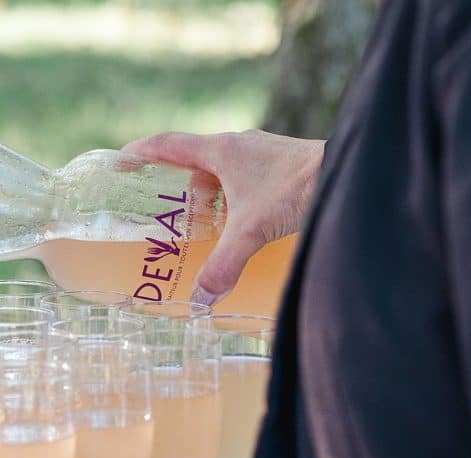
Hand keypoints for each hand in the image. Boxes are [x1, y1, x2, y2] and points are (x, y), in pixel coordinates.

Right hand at [123, 129, 324, 306]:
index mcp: (222, 150)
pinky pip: (248, 183)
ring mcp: (264, 155)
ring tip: (212, 233)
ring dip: (215, 202)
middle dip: (183, 195)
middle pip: (197, 167)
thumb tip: (200, 299)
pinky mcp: (284, 167)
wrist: (349, 174)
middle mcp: (240, 146)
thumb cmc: (298, 188)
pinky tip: (247, 229)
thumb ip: (223, 264)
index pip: (167, 144)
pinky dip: (238, 204)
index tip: (120, 164)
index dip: (140, 154)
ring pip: (226, 176)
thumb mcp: (252, 230)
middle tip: (175, 224)